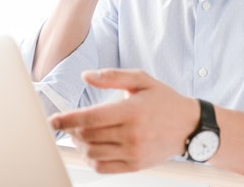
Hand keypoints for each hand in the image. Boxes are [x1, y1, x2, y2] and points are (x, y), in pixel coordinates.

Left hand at [49, 69, 197, 172]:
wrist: (189, 126)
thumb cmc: (165, 101)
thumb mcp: (141, 80)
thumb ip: (112, 76)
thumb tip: (86, 76)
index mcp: (132, 111)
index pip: (91, 118)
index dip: (67, 120)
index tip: (54, 120)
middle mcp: (132, 135)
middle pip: (88, 136)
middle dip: (71, 130)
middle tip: (67, 123)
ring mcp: (133, 153)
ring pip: (92, 153)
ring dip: (79, 144)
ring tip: (79, 133)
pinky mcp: (135, 165)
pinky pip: (103, 167)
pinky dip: (90, 158)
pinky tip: (91, 147)